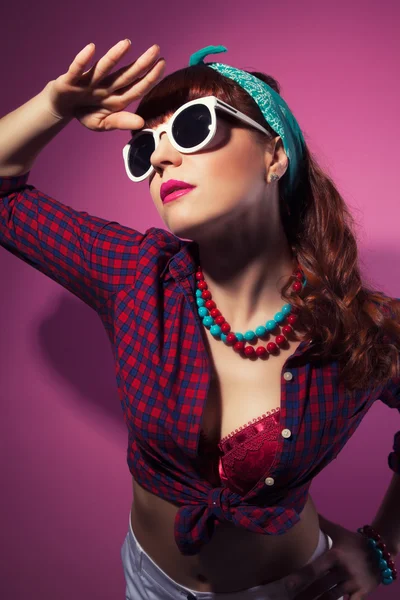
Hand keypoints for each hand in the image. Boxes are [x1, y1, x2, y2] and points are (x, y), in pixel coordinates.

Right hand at [43, 40, 165, 130]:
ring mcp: (90, 81)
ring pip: (104, 68)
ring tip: (127, 43)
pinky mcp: (71, 79)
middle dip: (141, 64)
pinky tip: (91, 48)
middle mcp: (106, 86)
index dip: (150, 78)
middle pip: (126, 75)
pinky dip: (83, 60)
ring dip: (114, 56)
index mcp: (116, 99)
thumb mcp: (103, 123)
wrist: (62, 107)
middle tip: (155, 49)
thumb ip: (121, 122)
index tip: (162, 64)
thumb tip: (141, 123)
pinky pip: (77, 69)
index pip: (137, 88)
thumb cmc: (86, 112)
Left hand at [284, 522, 382, 599]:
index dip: (301, 577)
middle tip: (293, 599)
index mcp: (335, 555)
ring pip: (333, 597)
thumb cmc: (355, 542)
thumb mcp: (339, 532)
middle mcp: (344, 570)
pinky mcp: (362, 592)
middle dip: (306, 595)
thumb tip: (309, 512)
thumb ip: (323, 524)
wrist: (382, 550)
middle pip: (321, 586)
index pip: (315, 569)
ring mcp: (354, 583)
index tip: (288, 585)